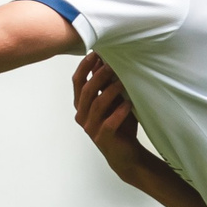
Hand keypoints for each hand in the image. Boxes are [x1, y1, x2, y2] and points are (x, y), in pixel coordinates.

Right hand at [72, 54, 149, 180]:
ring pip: (97, 105)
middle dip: (98, 75)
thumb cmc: (120, 124)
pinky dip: (119, 112)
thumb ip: (109, 86)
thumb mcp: (114, 102)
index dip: (85, 67)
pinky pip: (109, 123)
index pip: (77, 82)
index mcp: (82, 104)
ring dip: (110, 91)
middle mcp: (82, 115)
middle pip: (86, 91)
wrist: (126, 153)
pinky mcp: (103, 138)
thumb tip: (109, 62)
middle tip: (112, 64)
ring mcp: (91, 128)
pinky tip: (128, 104)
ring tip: (123, 81)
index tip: (95, 53)